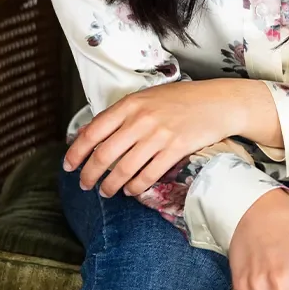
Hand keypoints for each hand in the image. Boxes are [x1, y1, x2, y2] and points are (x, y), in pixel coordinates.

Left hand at [64, 80, 248, 197]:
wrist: (219, 102)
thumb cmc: (182, 99)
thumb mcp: (148, 97)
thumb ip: (124, 113)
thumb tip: (96, 133)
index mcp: (130, 104)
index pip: (93, 131)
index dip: (76, 152)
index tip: (68, 166)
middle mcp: (141, 119)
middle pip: (104, 154)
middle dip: (89, 174)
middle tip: (85, 185)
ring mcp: (159, 135)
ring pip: (124, 169)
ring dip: (111, 185)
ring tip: (106, 192)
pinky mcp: (175, 150)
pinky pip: (148, 175)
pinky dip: (136, 187)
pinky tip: (131, 191)